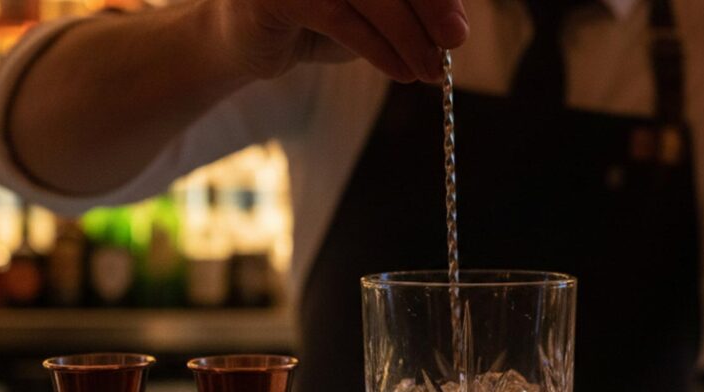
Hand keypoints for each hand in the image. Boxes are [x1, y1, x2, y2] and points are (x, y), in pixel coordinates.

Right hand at [214, 0, 467, 80]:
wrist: (243, 41)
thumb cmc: (316, 18)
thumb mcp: (373, 9)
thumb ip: (410, 7)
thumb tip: (457, 23)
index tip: (459, 23)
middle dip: (429, 4)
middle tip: (455, 40)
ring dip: (407, 35)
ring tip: (430, 70)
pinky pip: (338, 16)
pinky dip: (377, 48)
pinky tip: (402, 72)